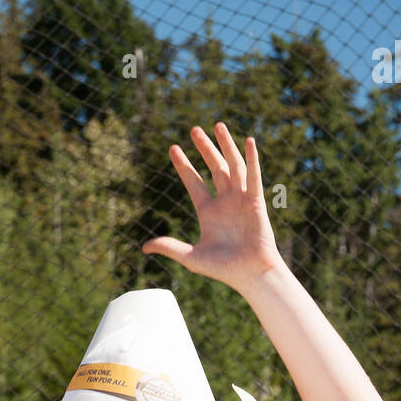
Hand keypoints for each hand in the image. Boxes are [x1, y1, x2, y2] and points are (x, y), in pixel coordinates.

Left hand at [142, 122, 281, 294]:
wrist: (250, 275)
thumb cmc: (223, 269)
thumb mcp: (191, 257)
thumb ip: (170, 247)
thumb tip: (144, 248)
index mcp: (208, 213)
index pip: (193, 183)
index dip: (184, 166)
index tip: (173, 148)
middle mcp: (224, 202)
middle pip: (213, 168)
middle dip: (204, 149)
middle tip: (194, 129)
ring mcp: (241, 200)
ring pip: (232, 166)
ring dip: (226, 146)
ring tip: (217, 125)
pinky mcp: (256, 202)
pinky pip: (253, 176)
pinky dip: (251, 158)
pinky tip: (247, 141)